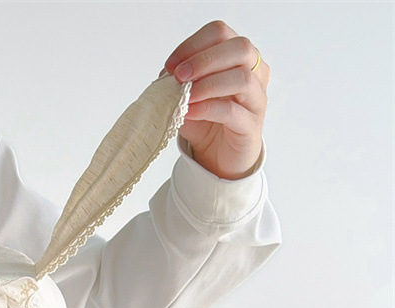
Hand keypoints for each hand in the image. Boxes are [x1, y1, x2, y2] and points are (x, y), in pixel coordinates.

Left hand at [165, 20, 269, 179]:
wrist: (217, 159)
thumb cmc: (205, 123)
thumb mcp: (186, 98)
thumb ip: (178, 83)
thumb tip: (165, 74)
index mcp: (237, 58)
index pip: (220, 34)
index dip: (193, 45)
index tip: (170, 65)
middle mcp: (254, 72)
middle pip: (239, 48)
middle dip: (204, 59)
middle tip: (179, 76)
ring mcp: (256, 98)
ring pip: (242, 77)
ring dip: (208, 84)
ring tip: (184, 96)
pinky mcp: (252, 125)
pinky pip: (233, 111)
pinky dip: (207, 109)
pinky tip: (188, 112)